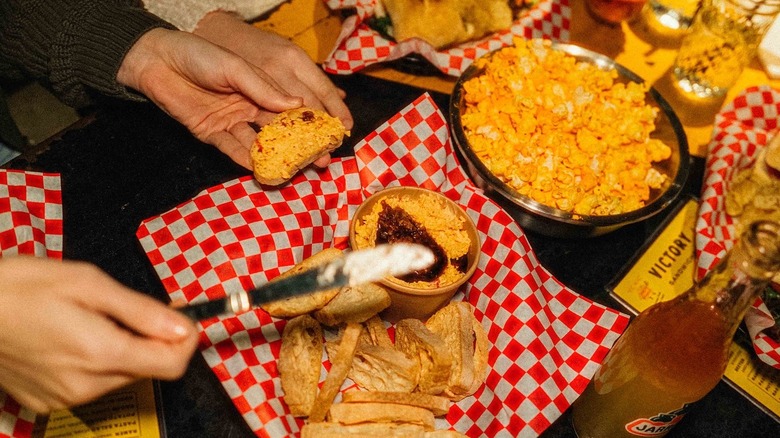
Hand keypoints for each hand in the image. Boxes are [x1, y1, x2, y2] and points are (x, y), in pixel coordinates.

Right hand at [0, 257, 197, 413]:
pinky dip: (93, 363)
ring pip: (121, 376)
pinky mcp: (47, 403)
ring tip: (87, 320)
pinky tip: (68, 339)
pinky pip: (91, 384)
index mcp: (101, 352)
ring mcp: (64, 398)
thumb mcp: (87, 283)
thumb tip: (183, 327)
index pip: (171, 365)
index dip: (185, 340)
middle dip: (149, 340)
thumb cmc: (19, 287)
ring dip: (121, 350)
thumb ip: (141, 310)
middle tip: (123, 309)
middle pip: (147, 369)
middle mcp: (86, 384)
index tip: (180, 319)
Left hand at [193, 11, 354, 167]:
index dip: (313, 121)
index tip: (333, 134)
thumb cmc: (198, 54)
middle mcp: (250, 105)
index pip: (293, 107)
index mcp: (261, 86)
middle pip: (281, 130)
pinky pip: (233, 150)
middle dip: (302, 146)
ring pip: (260, 143)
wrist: (155, 60)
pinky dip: (246, 160)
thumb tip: (297, 107)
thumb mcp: (235, 66)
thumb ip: (264, 88)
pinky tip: (263, 170)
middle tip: (322, 161)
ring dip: (277, 157)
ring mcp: (232, 120)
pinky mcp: (211, 133)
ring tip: (297, 171)